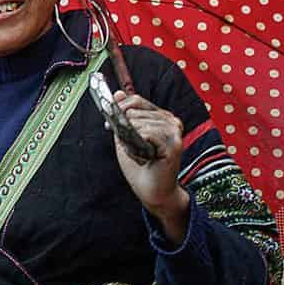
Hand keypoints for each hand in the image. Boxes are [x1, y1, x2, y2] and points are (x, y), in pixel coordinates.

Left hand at [111, 90, 190, 244]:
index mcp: (162, 116)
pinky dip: (137, 146)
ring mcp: (175, 132)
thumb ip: (123, 115)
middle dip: (124, 128)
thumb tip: (118, 94)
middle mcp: (172, 121)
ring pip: (139, 122)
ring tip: (139, 154)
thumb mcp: (126, 135)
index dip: (119, 110)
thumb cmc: (140, 165)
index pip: (137, 100)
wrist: (151, 191)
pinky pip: (146, 134)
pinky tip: (143, 157)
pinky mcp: (174, 145)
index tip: (108, 125)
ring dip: (131, 141)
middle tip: (130, 146)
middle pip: (136, 110)